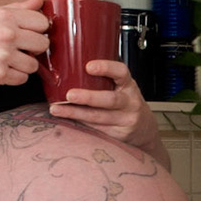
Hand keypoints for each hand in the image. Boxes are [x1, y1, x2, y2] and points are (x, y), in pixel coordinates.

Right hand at [0, 0, 47, 90]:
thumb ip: (15, 8)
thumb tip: (38, 1)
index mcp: (3, 16)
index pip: (42, 22)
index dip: (37, 29)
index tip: (29, 33)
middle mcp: (5, 34)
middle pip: (43, 43)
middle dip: (34, 48)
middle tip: (19, 49)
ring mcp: (2, 56)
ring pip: (34, 65)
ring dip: (23, 64)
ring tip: (6, 60)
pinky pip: (22, 79)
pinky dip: (13, 77)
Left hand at [47, 58, 163, 155]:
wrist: (144, 129)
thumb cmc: (126, 103)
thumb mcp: (122, 88)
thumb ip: (104, 80)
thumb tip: (69, 68)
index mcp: (128, 86)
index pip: (121, 73)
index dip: (106, 68)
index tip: (88, 66)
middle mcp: (130, 102)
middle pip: (110, 100)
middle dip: (88, 97)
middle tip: (69, 94)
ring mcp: (125, 120)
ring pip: (99, 117)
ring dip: (75, 113)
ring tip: (57, 109)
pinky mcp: (118, 135)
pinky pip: (96, 128)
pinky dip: (79, 123)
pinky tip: (65, 118)